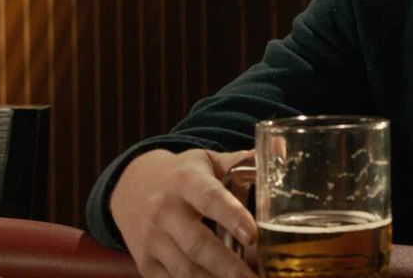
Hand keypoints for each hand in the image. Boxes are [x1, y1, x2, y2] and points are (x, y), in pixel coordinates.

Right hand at [110, 148, 257, 277]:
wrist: (130, 186)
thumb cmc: (182, 174)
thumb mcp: (207, 161)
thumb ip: (242, 160)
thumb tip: (282, 146)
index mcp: (185, 182)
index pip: (210, 199)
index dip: (232, 217)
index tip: (254, 236)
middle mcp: (165, 210)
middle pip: (197, 244)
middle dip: (229, 266)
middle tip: (256, 277)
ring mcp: (152, 239)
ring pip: (184, 269)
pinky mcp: (144, 261)